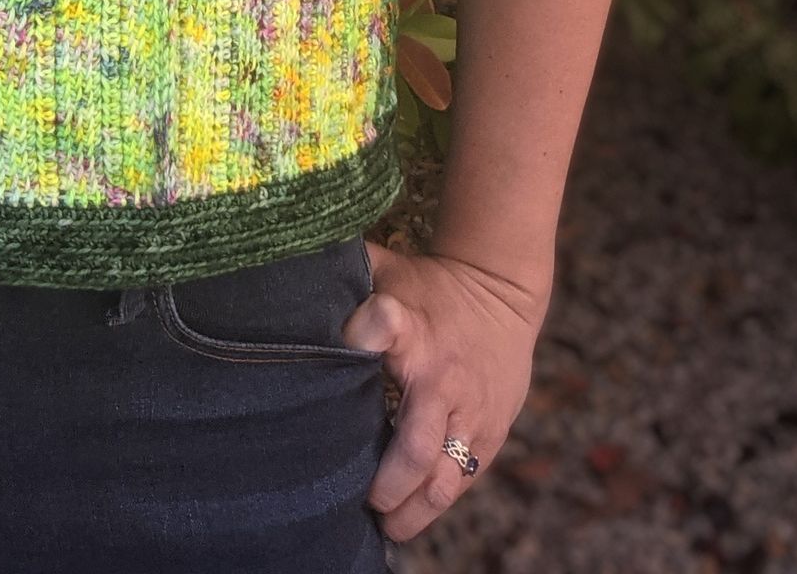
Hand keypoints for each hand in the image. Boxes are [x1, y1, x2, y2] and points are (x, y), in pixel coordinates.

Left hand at [342, 239, 541, 547]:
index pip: (386, 324)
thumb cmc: (429, 286)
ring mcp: (470, 413)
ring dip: (411, 511)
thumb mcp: (389, 270)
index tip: (350, 346)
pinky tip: (409, 518)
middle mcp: (441, 379)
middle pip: (415, 446)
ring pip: (443, 480)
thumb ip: (348, 277)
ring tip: (385, 527)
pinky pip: (463, 479)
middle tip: (361, 501)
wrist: (503, 291)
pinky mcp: (491, 433)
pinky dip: (435, 503)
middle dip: (385, 485)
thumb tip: (293, 271)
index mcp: (412, 330)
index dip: (369, 333)